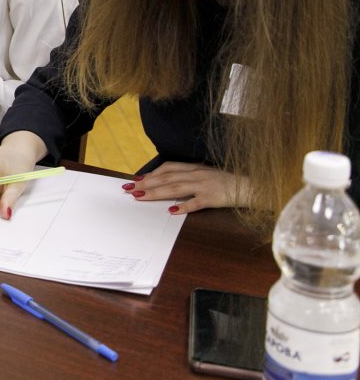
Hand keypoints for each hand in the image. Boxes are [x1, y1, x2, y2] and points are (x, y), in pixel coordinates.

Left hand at [123, 162, 250, 213]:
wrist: (251, 187)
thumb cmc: (227, 182)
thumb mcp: (207, 175)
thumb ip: (190, 176)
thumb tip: (169, 182)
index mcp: (194, 168)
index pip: (168, 168)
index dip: (151, 173)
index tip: (137, 179)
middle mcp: (197, 174)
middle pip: (167, 177)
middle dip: (146, 183)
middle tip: (129, 188)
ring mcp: (204, 186)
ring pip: (175, 188)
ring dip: (156, 192)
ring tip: (140, 196)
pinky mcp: (213, 198)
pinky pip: (196, 202)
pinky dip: (183, 206)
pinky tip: (172, 211)